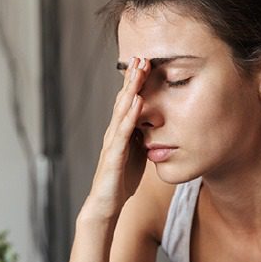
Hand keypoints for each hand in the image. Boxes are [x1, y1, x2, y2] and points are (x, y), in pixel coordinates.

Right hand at [86, 57, 150, 217]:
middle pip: (123, 101)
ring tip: (139, 70)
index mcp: (121, 133)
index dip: (135, 84)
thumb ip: (142, 139)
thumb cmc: (120, 181)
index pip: (128, 103)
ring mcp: (112, 143)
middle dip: (132, 79)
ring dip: (131, 89)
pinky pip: (123, 132)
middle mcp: (114, 134)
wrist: (105, 205)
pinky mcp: (113, 156)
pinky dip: (130, 115)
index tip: (145, 63)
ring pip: (122, 111)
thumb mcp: (137, 156)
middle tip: (142, 56)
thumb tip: (155, 125)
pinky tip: (137, 101)